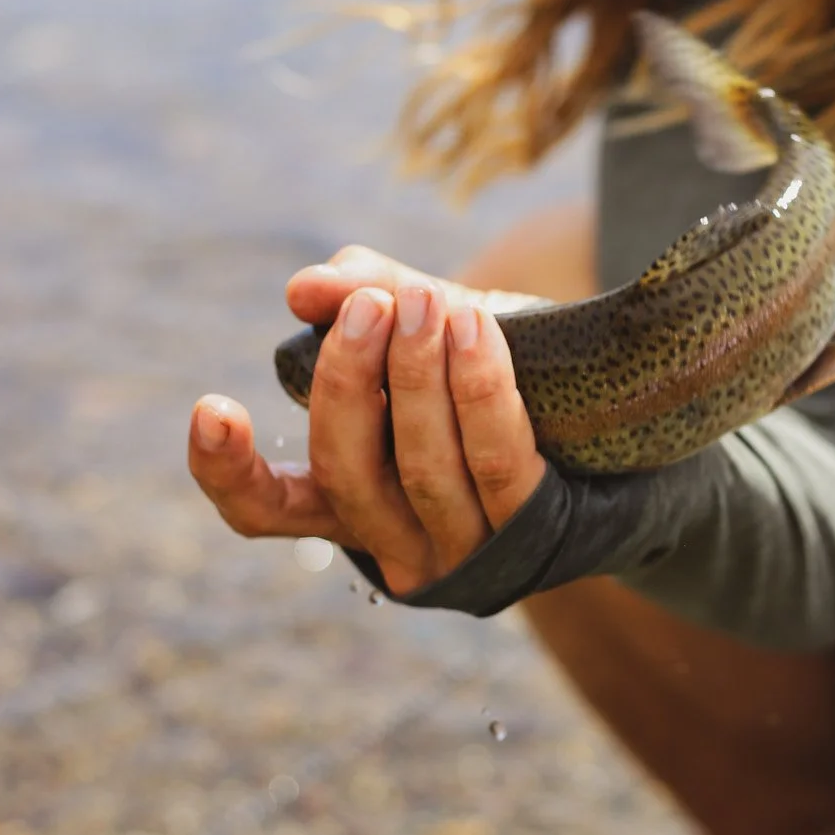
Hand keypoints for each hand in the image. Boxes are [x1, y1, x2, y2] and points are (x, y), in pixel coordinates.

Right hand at [189, 246, 546, 595]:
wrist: (621, 426)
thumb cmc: (497, 368)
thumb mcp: (428, 324)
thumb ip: (366, 293)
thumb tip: (306, 287)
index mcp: (348, 501)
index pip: (265, 509)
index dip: (227, 470)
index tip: (213, 405)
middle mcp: (397, 541)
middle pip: (345, 473)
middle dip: (348, 383)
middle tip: (369, 305)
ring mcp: (467, 546)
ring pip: (421, 466)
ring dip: (416, 376)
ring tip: (421, 301)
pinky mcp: (533, 531)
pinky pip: (496, 460)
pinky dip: (479, 390)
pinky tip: (471, 328)